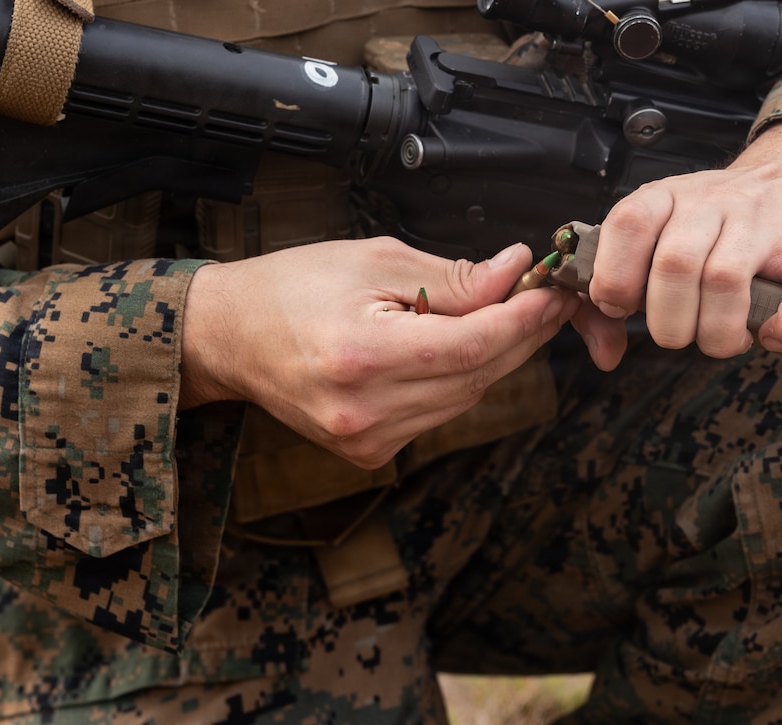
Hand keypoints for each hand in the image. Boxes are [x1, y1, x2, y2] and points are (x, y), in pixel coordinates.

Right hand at [179, 238, 577, 468]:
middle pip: (478, 376)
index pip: (473, 345)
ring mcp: (368, 440)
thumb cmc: (291, 287)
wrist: (230, 336)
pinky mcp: (369, 452)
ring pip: (466, 399)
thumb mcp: (372, 260)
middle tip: (543, 300)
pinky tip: (456, 349)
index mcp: (364, 356)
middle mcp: (367, 410)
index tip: (551, 292)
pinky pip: (439, 415)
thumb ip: (451, 278)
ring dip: (493, 358)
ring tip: (503, 316)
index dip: (523, 319)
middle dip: (520, 335)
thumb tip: (512, 272)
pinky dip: (459, 381)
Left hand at [575, 120, 781, 369]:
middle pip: (674, 265)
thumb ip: (626, 287)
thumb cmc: (725, 221)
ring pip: (725, 282)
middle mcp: (716, 203)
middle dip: (668, 323)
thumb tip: (604, 353)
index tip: (623, 307)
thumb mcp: (669, 230)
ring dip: (718, 334)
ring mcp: (769, 224)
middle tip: (680, 334)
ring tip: (723, 339)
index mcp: (671, 197)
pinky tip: (771, 336)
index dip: (615, 277)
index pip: (627, 225)